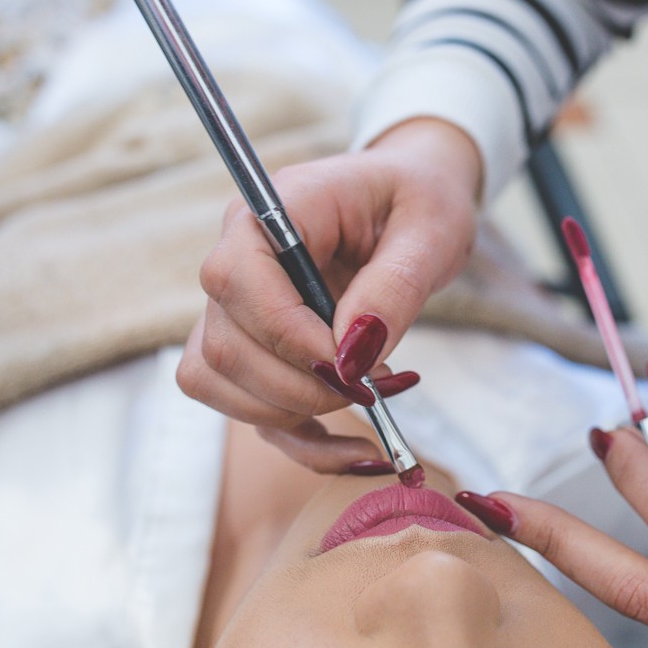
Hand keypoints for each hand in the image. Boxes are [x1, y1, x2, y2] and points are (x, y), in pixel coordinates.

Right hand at [177, 118, 482, 471]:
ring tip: (370, 401)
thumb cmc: (421, 199)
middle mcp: (239, 255)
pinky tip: (357, 449)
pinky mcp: (256, 343)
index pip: (235, 280)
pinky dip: (299, 440)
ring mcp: (239, 303)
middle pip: (222, 344)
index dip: (286, 337)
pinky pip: (247, 406)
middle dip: (298, 387)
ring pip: (217, 380)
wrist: (415, 199)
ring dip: (291, 414)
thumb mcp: (430, 231)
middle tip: (373, 389)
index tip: (353, 365)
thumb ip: (394, 286)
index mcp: (274, 209)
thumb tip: (351, 355)